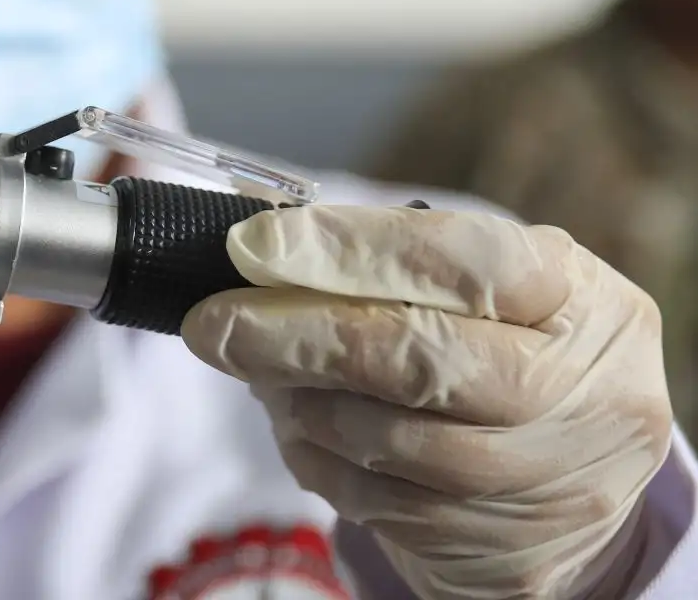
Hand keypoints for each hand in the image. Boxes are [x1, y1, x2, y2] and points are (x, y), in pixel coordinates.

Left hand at [182, 204, 671, 599]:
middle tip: (212, 323)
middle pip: (414, 360)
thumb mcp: (493, 284)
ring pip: (381, 439)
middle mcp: (578, 394)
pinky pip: (372, 501)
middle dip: (293, 336)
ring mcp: (543, 482)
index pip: (461, 262)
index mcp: (579, 299)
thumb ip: (399, 259)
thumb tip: (269, 249)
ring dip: (295, 400)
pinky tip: (297, 424)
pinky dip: (314, 456)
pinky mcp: (499, 552)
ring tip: (256, 368)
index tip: (253, 246)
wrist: (587, 473)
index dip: (349, 251)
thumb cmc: (517, 346)